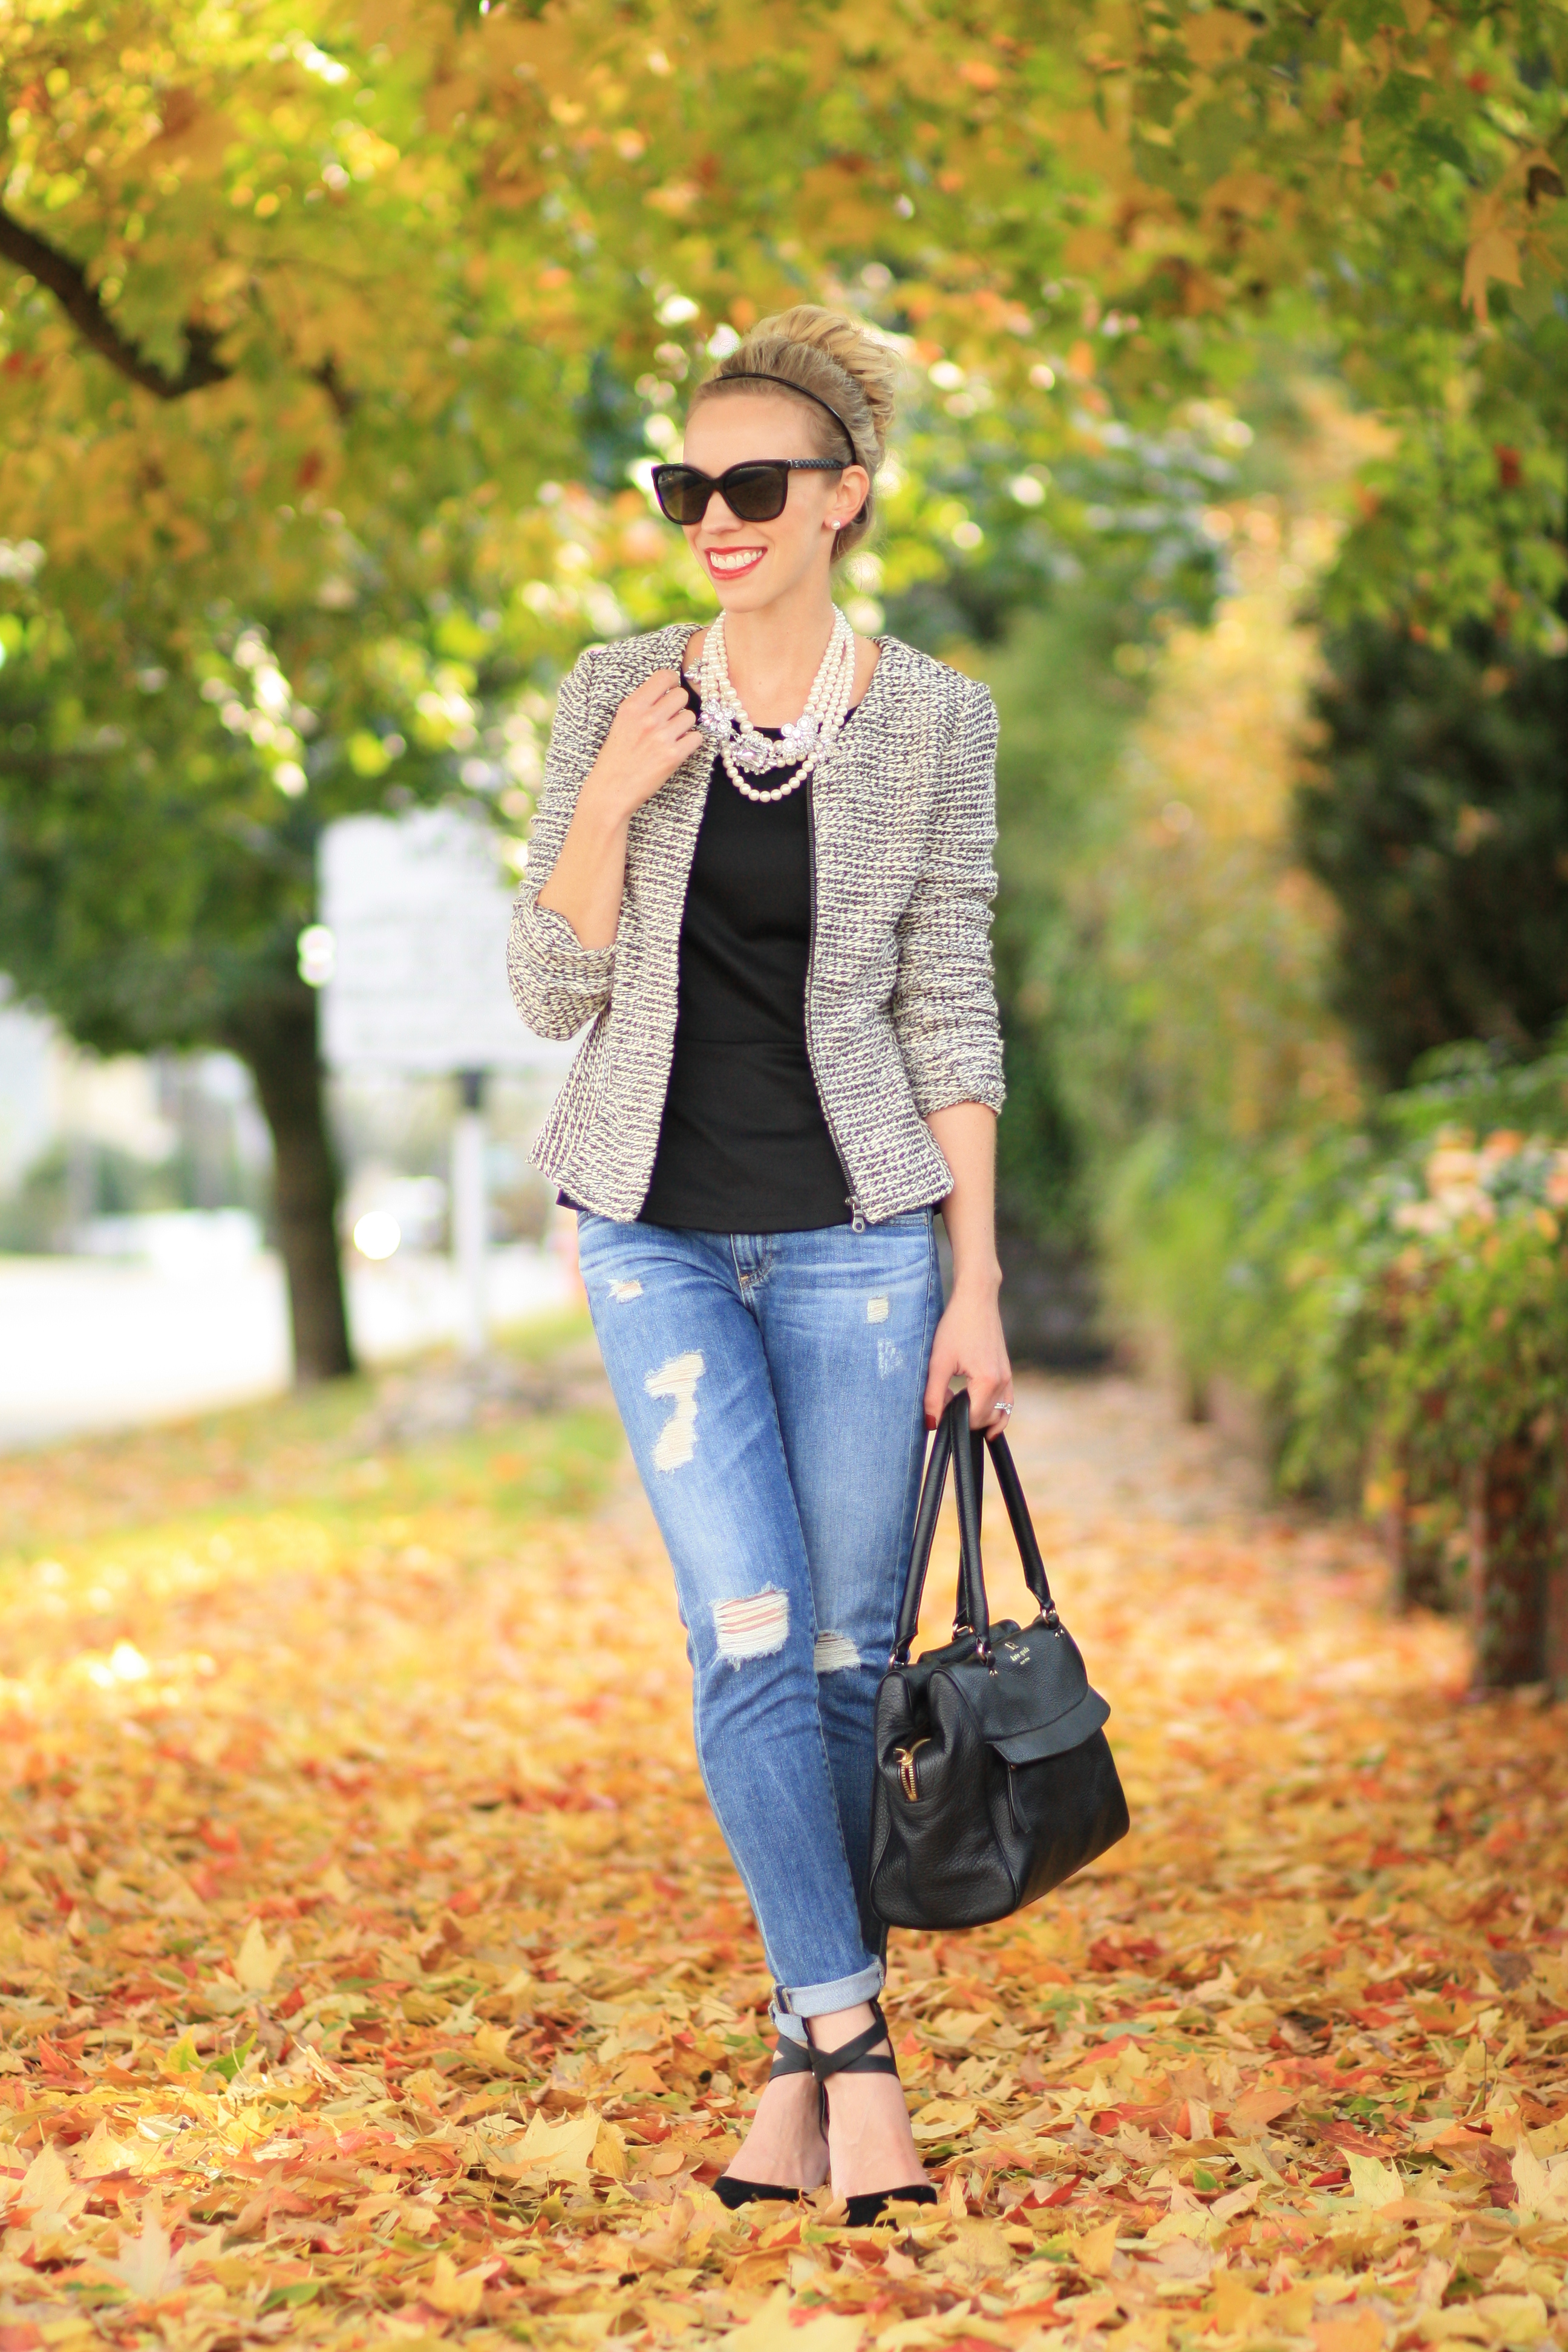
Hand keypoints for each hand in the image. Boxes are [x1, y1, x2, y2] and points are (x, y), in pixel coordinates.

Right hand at [582, 669, 701, 821]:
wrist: (611, 791)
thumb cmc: (615, 759)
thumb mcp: (621, 723)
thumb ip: (642, 706)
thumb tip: (667, 691)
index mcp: (632, 706)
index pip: (664, 676)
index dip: (672, 683)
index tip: (670, 692)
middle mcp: (647, 718)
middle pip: (681, 695)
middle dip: (679, 706)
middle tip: (670, 720)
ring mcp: (661, 737)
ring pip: (691, 716)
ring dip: (685, 726)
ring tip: (672, 738)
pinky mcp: (673, 756)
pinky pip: (696, 738)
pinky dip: (691, 743)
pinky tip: (678, 749)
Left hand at [924, 1282, 1012, 1432]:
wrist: (976, 1299)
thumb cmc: (956, 1326)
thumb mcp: (939, 1362)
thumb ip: (934, 1397)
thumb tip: (932, 1425)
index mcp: (988, 1382)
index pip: (973, 1420)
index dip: (953, 1419)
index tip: (939, 1403)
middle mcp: (1003, 1382)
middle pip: (987, 1420)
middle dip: (965, 1417)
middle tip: (946, 1399)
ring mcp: (1008, 1377)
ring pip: (1000, 1414)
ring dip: (981, 1416)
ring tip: (959, 1402)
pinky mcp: (1007, 1372)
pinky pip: (1006, 1402)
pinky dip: (994, 1410)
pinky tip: (978, 1408)